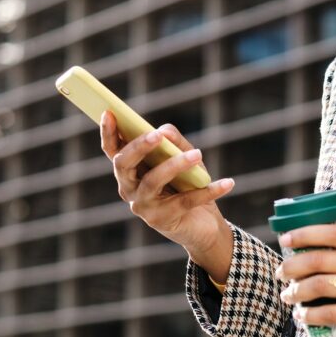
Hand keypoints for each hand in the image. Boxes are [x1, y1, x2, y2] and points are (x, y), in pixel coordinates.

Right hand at [99, 110, 235, 276]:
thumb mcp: (182, 156)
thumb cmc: (187, 183)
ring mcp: (143, 207)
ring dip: (175, 165)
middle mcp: (129, 189)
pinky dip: (209, 191)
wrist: (201, 224)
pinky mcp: (162, 221)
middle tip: (157, 136)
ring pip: (153, 181)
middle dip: (138, 147)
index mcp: (129, 171)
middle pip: (124, 164)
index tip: (109, 112)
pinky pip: (186, 201)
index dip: (108, 133)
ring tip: (197, 154)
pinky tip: (228, 182)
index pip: (113, 150)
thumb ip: (173, 141)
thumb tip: (164, 132)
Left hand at [275, 225, 335, 336]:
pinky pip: (333, 313)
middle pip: (321, 259)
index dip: (304, 234)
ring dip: (298, 291)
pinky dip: (312, 314)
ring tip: (287, 295)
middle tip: (280, 273)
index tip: (284, 239)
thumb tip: (313, 251)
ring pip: (323, 285)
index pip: (333, 233)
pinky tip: (302, 315)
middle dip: (293, 266)